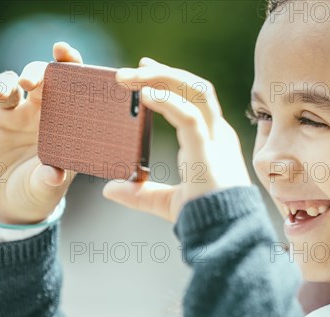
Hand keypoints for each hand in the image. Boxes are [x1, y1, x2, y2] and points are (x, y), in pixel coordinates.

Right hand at [0, 42, 82, 225]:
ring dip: (33, 73)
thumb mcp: (45, 190)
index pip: (90, 96)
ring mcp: (31, 112)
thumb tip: (53, 174)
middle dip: (63, 62)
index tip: (94, 67)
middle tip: (59, 55)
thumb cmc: (38, 194)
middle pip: (63, 78)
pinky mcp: (6, 114)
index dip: (92, 76)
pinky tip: (1, 92)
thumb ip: (49, 181)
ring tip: (26, 83)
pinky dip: (3, 85)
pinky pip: (5, 91)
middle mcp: (58, 115)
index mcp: (77, 130)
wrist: (9, 201)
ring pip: (35, 78)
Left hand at [102, 58, 251, 222]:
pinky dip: (168, 101)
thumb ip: (138, 192)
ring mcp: (215, 139)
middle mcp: (216, 133)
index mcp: (210, 139)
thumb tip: (109, 188)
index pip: (193, 97)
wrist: (221, 235)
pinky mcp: (208, 150)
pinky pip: (190, 116)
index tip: (143, 68)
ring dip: (163, 77)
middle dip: (163, 72)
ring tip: (132, 75)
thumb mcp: (163, 201)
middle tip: (130, 69)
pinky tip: (145, 95)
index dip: (170, 79)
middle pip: (195, 87)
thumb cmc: (201, 216)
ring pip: (195, 91)